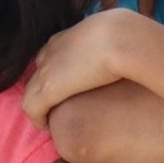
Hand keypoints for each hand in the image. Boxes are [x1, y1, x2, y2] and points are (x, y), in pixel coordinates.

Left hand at [23, 10, 140, 126]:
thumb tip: (131, 44)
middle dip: (47, 89)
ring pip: (32, 91)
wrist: (123, 39)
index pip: (53, 56)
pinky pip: (32, 108)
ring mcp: (48, 69)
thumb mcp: (122, 35)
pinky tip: (47, 126)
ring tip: (51, 120)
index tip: (72, 87)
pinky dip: (38, 118)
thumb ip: (117, 42)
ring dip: (41, 106)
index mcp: (69, 37)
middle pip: (39, 73)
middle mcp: (52, 51)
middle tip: (60, 106)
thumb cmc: (131, 37)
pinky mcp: (48, 89)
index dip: (60, 74)